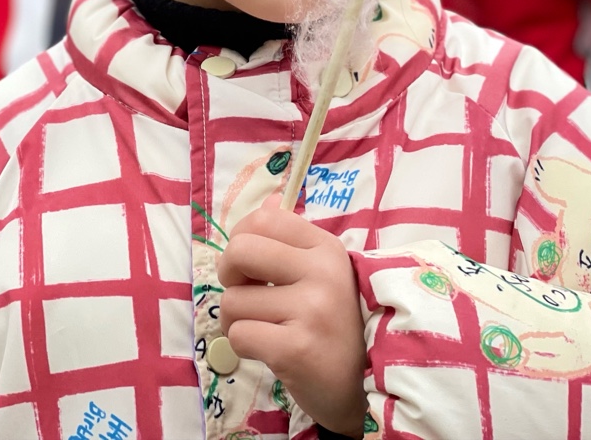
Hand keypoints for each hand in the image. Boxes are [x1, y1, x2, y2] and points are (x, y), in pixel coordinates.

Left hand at [217, 200, 367, 436]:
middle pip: (239, 251)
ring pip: (232, 301)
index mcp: (326, 248)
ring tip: (264, 329)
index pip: (264, 219)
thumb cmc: (334, 325)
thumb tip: (265, 203)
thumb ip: (291, 241)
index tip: (250, 265)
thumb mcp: (322, 273)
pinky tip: (269, 350)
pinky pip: (239, 335)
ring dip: (237, 319)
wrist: (362, 386)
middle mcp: (322, 272)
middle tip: (246, 294)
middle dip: (228, 275)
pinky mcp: (295, 349)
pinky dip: (244, 346)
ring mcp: (310, 310)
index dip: (242, 239)